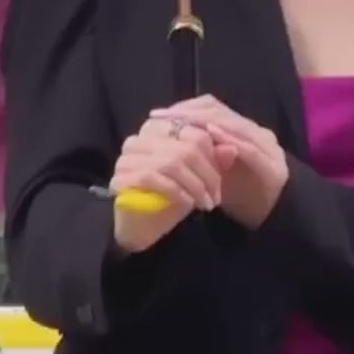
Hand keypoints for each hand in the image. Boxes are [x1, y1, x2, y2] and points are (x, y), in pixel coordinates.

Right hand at [110, 115, 234, 253]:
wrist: (143, 226)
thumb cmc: (172, 196)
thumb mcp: (199, 176)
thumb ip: (215, 160)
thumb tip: (232, 148)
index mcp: (159, 128)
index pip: (195, 132)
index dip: (214, 156)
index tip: (222, 179)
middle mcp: (140, 137)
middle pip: (187, 147)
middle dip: (208, 174)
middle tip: (216, 197)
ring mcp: (127, 156)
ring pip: (173, 162)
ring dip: (196, 186)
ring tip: (206, 203)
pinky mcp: (121, 176)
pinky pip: (155, 178)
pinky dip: (177, 192)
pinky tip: (188, 204)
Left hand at [152, 97, 288, 229]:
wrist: (272, 217)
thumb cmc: (238, 194)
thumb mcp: (214, 169)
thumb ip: (201, 152)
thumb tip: (169, 135)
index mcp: (244, 131)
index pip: (214, 109)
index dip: (187, 108)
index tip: (160, 113)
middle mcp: (259, 134)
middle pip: (223, 113)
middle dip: (192, 113)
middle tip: (165, 117)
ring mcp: (269, 149)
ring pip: (235, 126)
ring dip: (207, 122)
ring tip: (182, 123)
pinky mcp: (273, 168)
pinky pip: (249, 148)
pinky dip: (229, 140)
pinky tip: (209, 136)